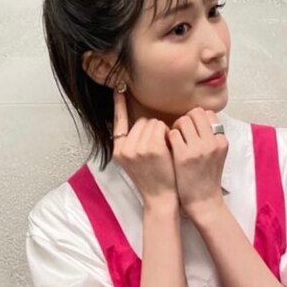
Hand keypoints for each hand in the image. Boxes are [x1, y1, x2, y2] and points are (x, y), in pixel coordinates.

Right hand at [112, 90, 178, 208]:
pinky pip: (160, 127)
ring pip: (151, 123)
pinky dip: (167, 134)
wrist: (161, 198)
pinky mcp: (152, 148)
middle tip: (158, 147)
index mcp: (118, 150)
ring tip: (163, 150)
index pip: (118, 121)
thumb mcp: (135, 161)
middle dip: (152, 129)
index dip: (118, 104)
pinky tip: (168, 147)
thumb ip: (133, 143)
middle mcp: (124, 148)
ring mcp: (137, 148)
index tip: (118, 88)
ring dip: (161, 131)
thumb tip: (141, 122)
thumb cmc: (153, 178)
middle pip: (141, 121)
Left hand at [166, 108, 227, 218]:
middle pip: (195, 113)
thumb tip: (197, 119)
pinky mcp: (183, 156)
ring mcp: (198, 149)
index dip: (197, 119)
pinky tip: (169, 148)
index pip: (208, 114)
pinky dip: (169, 138)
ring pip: (183, 121)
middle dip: (186, 120)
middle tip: (181, 132)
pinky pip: (172, 134)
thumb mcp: (217, 155)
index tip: (192, 129)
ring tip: (174, 140)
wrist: (203, 202)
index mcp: (222, 141)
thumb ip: (211, 138)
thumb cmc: (207, 179)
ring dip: (176, 128)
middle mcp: (212, 142)